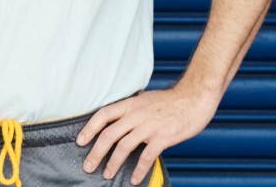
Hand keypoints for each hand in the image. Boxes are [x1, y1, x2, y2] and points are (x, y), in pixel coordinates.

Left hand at [77, 83, 219, 184]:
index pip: (102, 115)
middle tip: (88, 166)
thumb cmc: (171, 100)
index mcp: (130, 104)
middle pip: (109, 135)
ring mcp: (149, 126)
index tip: (80, 141)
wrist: (195, 98)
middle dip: (95, 153)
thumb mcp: (145, 99)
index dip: (89, 129)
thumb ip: (131, 109)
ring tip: (106, 174)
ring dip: (113, 163)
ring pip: (124, 147)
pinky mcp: (163, 137)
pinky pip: (146, 157)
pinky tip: (134, 179)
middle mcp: (136, 115)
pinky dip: (138, 170)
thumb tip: (119, 119)